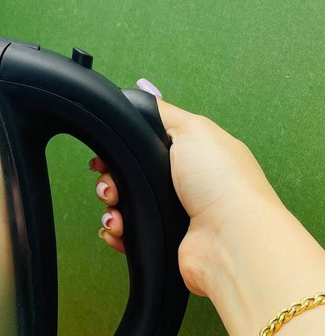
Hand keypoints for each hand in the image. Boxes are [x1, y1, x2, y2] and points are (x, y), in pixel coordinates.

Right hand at [92, 80, 282, 297]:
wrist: (229, 238)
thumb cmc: (221, 182)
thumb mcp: (192, 129)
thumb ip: (162, 113)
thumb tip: (142, 96)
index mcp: (192, 154)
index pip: (145, 146)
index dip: (123, 149)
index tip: (105, 155)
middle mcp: (182, 185)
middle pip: (129, 176)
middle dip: (110, 180)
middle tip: (111, 185)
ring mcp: (171, 214)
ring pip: (123, 206)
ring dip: (111, 208)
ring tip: (115, 211)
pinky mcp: (162, 240)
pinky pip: (126, 233)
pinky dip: (116, 232)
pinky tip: (118, 229)